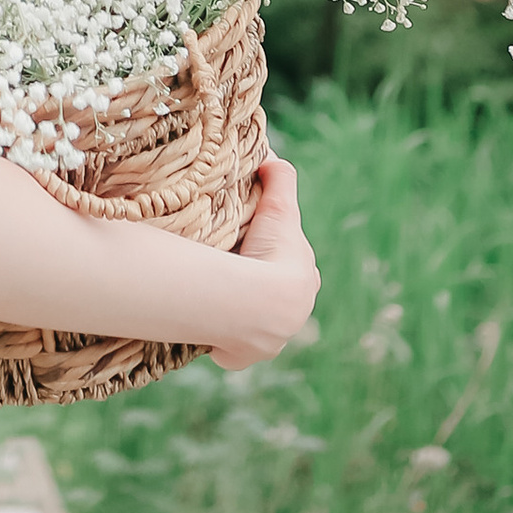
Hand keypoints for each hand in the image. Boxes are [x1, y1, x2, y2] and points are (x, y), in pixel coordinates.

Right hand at [208, 147, 318, 373]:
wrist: (258, 304)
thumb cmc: (270, 252)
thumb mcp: (279, 207)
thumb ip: (280, 178)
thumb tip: (272, 157)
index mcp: (304, 283)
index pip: (293, 267)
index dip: (275, 256)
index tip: (253, 248)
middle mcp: (293, 316)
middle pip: (274, 299)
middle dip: (257, 290)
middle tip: (230, 274)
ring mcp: (270, 340)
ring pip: (255, 326)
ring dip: (239, 316)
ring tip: (215, 300)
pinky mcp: (244, 355)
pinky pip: (231, 350)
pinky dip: (221, 342)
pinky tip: (208, 330)